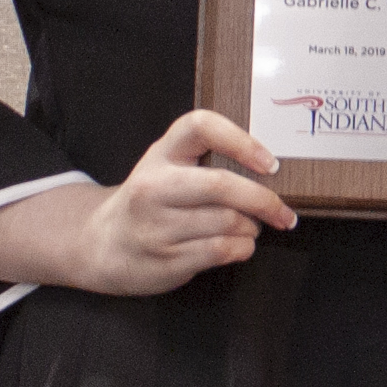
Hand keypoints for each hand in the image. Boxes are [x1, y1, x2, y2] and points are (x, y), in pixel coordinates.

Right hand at [64, 111, 297, 293]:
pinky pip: (221, 250)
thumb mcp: (167, 166)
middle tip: (284, 211)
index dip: (241, 140)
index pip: (201, 127)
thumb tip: (270, 170)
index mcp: (161, 154)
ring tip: (250, 227)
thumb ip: (207, 159)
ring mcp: (157, 225)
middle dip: (264, 200)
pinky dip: (243, 248)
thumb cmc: (150, 200)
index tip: (270, 163)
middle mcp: (154, 186)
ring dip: (252, 227)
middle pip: (221, 185)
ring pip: (228, 222)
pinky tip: (240, 245)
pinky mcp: (165, 259)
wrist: (103, 244)